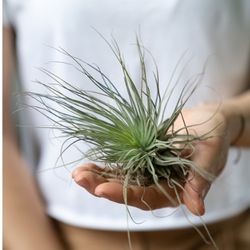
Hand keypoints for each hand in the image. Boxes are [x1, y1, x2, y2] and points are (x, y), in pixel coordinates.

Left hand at [72, 105, 231, 215]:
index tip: (101, 189)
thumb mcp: (210, 152)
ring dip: (99, 176)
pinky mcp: (143, 158)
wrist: (207, 120)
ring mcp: (149, 171)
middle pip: (127, 190)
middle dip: (101, 185)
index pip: (147, 197)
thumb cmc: (213, 134)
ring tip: (78, 172)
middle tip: (79, 178)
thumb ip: (201, 179)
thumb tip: (197, 209)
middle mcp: (159, 183)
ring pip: (121, 178)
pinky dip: (106, 165)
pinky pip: (123, 165)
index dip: (124, 193)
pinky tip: (89, 165)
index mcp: (176, 188)